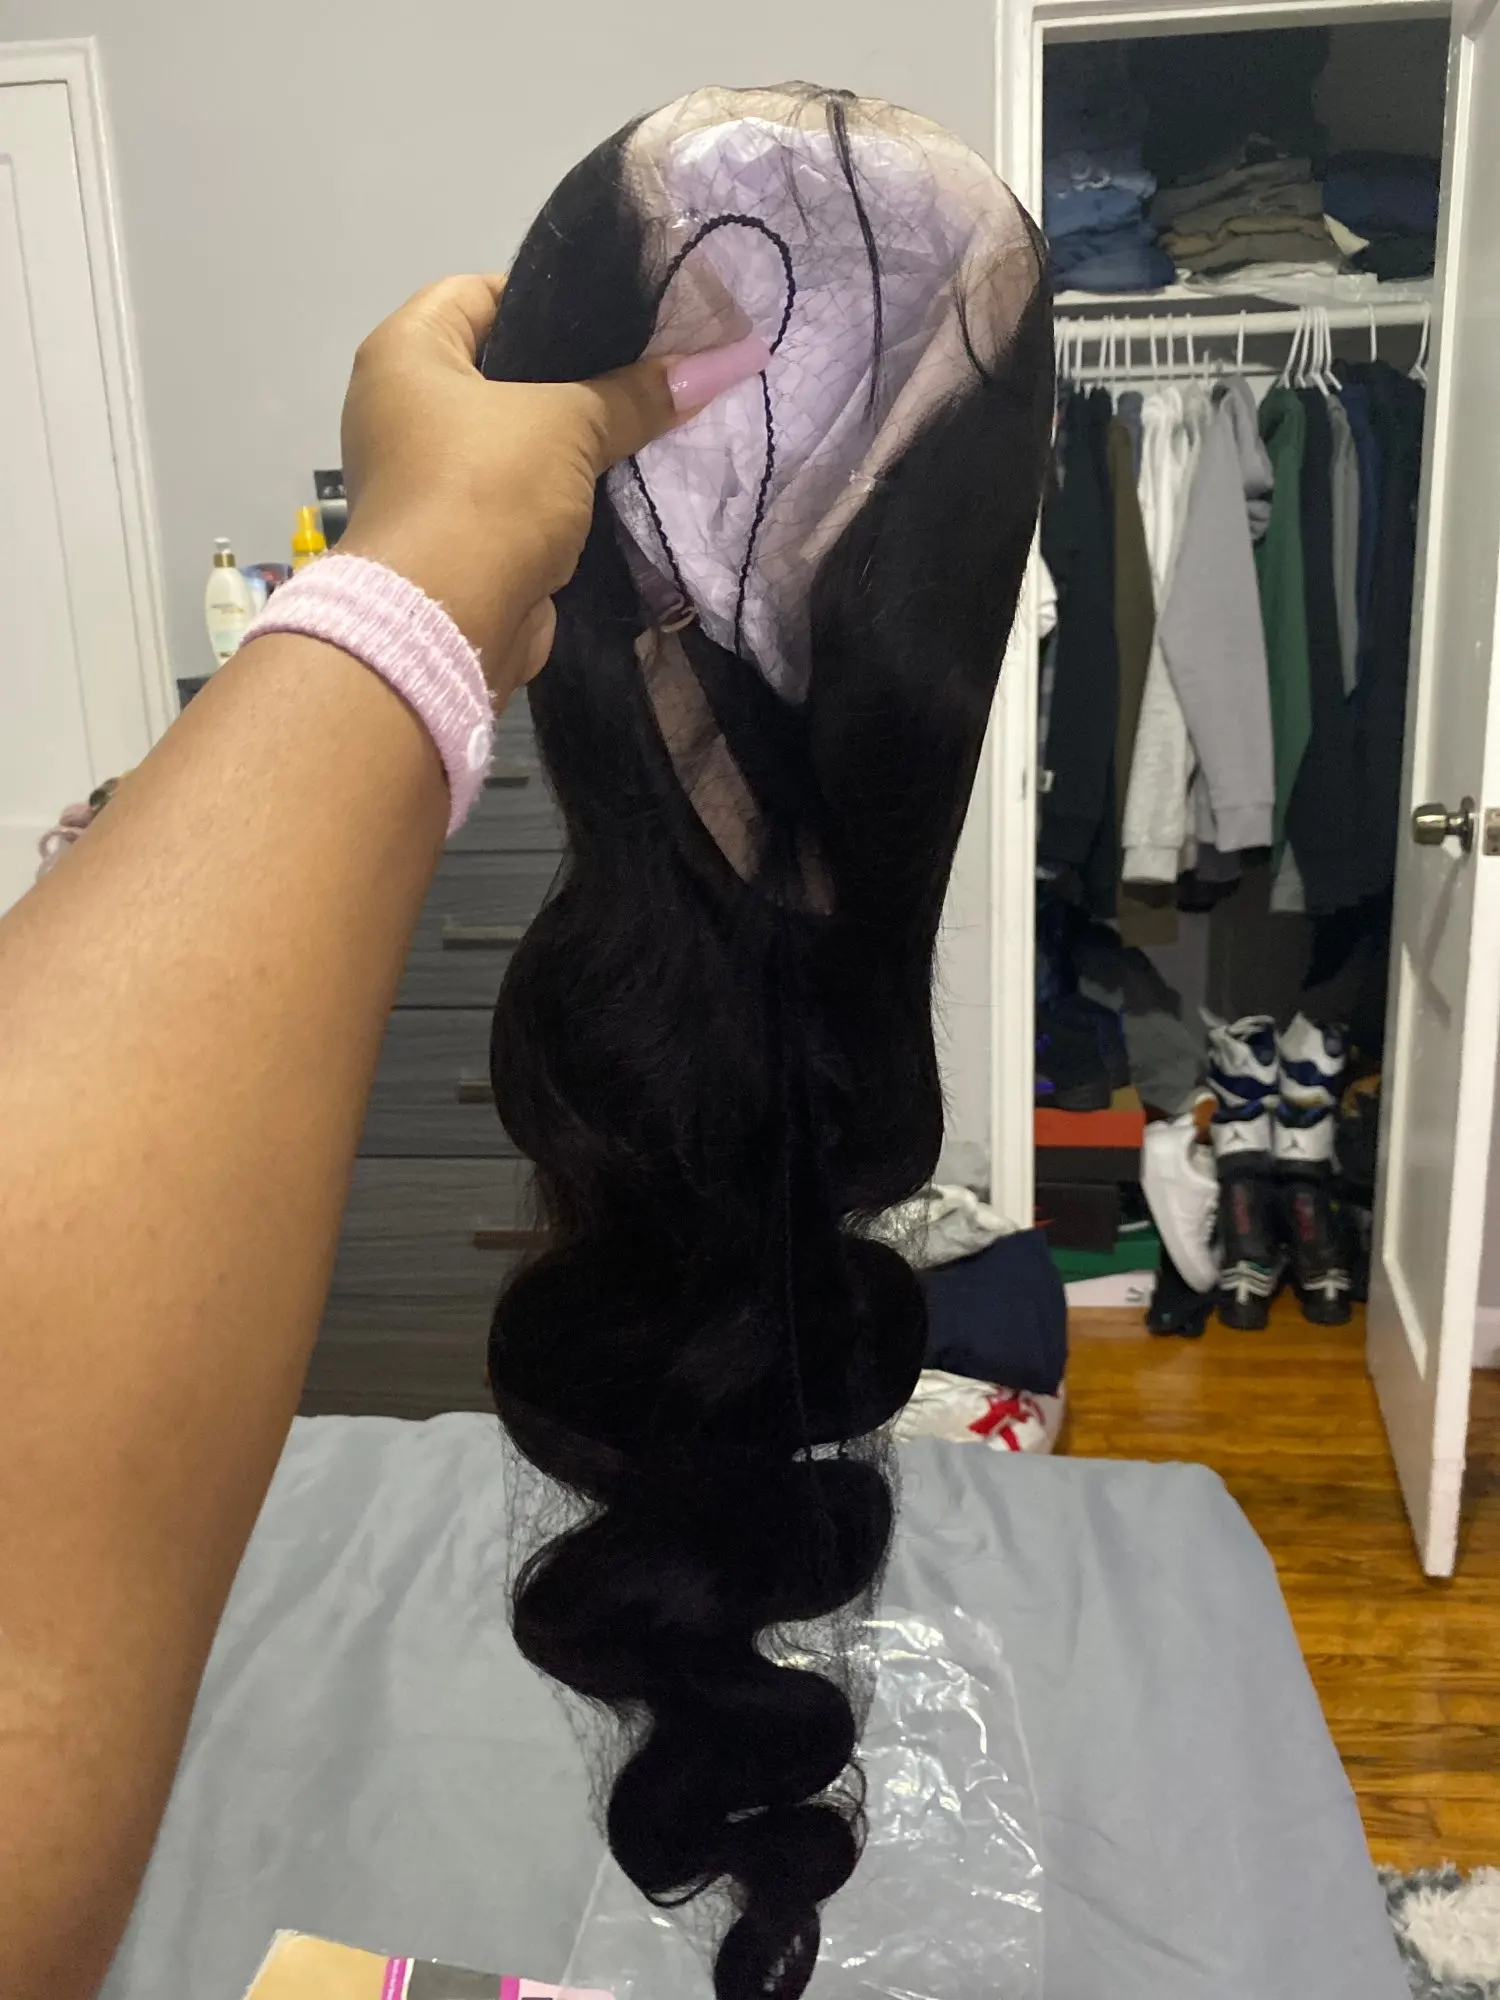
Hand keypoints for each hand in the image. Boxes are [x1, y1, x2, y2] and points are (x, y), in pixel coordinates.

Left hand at [337, 274, 767, 690]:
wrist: (447, 625)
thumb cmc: (487, 493)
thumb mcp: (570, 426)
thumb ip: (637, 395)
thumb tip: (718, 364)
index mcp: (404, 353)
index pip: (479, 292)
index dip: (550, 295)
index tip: (618, 311)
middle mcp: (402, 406)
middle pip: (502, 366)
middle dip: (574, 371)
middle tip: (648, 363)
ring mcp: (427, 474)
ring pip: (515, 435)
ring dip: (574, 437)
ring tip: (648, 416)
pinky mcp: (459, 532)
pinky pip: (519, 491)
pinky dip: (562, 489)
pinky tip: (622, 479)